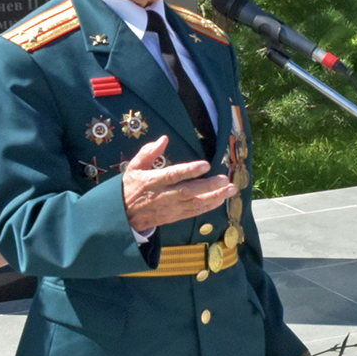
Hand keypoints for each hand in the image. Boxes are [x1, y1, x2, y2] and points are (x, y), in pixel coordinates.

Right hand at [120, 137, 234, 233]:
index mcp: (153, 181)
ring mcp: (171, 208)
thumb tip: (163, 139)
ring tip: (231, 190)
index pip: (174, 175)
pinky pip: (194, 212)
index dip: (190, 171)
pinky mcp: (175, 216)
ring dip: (215, 197)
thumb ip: (148, 152)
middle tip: (226, 179)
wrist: (125, 216)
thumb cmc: (130, 188)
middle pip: (189, 191)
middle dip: (209, 186)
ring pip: (196, 204)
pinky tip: (221, 200)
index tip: (205, 165)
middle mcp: (164, 195)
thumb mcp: (133, 167)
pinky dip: (208, 207)